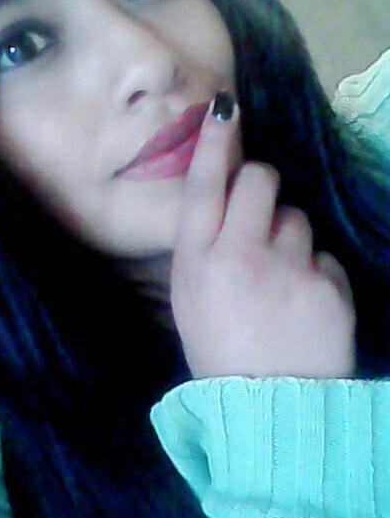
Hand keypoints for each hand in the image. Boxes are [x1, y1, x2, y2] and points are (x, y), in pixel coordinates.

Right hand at [171, 96, 355, 378]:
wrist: (267, 408)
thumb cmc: (220, 351)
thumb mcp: (190, 300)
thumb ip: (204, 248)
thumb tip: (227, 203)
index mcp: (195, 264)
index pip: (203, 187)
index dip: (215, 144)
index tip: (226, 108)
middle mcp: (237, 258)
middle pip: (259, 180)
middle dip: (262, 186)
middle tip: (261, 216)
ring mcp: (286, 270)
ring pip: (296, 217)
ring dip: (290, 239)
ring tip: (281, 284)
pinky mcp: (327, 287)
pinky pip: (323, 256)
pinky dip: (315, 274)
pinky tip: (303, 307)